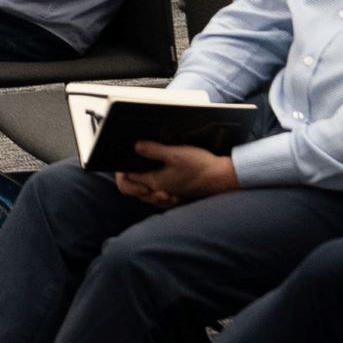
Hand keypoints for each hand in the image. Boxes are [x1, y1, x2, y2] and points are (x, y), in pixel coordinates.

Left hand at [115, 143, 237, 207]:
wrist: (220, 177)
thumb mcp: (174, 154)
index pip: (127, 181)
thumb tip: (135, 146)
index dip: (122, 169)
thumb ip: (153, 151)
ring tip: (144, 169)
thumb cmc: (198, 165)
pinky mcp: (175, 194)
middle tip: (132, 163)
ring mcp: (167, 195)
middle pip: (133, 190)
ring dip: (140, 184)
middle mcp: (158, 192)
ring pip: (145, 194)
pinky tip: (158, 178)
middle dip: (129, 179)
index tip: (125, 157)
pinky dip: (153, 189)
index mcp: (154, 182)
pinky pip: (157, 196)